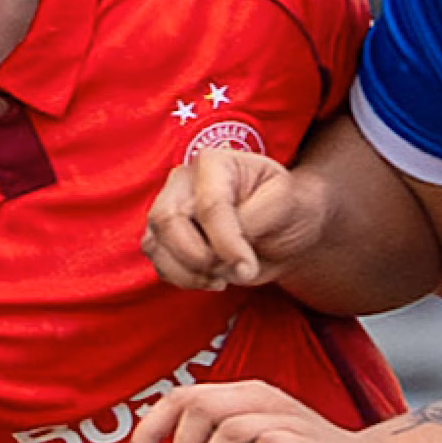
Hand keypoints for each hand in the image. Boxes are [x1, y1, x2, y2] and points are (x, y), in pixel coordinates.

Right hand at [142, 148, 322, 290]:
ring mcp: (170, 209)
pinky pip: (159, 263)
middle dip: (197, 257)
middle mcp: (184, 182)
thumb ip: (256, 217)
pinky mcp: (166, 239)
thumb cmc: (285, 207)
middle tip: (234, 271)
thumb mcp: (285, 201)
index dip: (226, 241)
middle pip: (167, 220)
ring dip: (189, 272)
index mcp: (215, 163)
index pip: (210, 205)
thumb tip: (227, 246)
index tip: (247, 267)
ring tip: (226, 277)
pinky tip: (215, 279)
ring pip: (155, 244)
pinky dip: (184, 279)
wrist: (282, 228)